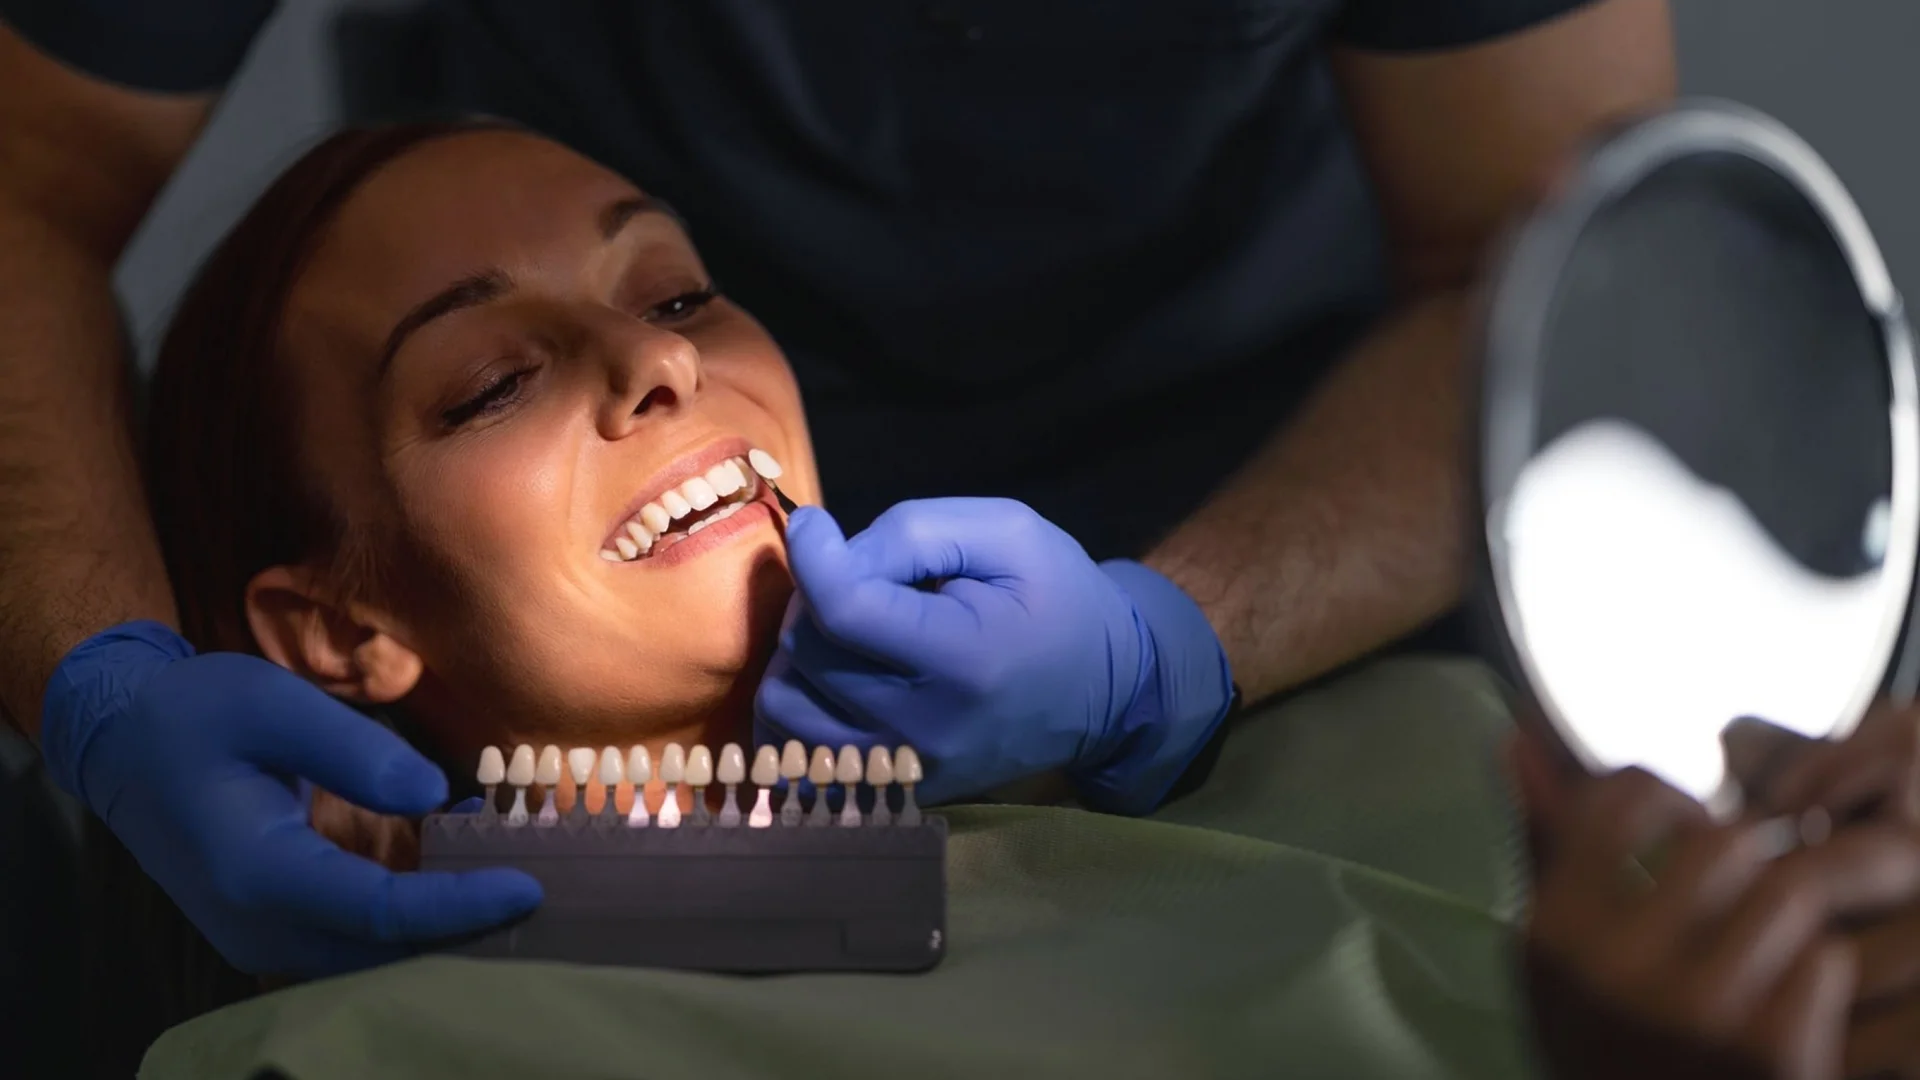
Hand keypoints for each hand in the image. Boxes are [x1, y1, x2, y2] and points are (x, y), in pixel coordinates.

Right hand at [39, 620, 541, 976]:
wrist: (126, 746)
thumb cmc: (197, 714)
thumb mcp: (271, 702)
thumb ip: (353, 749)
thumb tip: (432, 795)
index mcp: (257, 870)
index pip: (378, 913)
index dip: (458, 906)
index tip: (528, 886)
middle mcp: (260, 923)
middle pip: (384, 952)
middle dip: (467, 929)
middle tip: (550, 890)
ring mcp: (266, 935)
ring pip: (375, 956)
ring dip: (446, 927)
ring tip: (521, 879)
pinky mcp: (281, 926)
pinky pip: (359, 938)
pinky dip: (417, 916)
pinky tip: (467, 868)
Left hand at [753, 499, 1233, 811]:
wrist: (1106, 692)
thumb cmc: (1058, 597)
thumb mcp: (1007, 533)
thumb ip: (914, 532)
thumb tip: (827, 552)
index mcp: (963, 658)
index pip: (843, 610)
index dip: (812, 556)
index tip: (815, 525)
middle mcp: (925, 728)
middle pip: (808, 652)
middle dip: (814, 599)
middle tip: (857, 577)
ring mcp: (905, 770)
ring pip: (786, 706)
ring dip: (798, 654)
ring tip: (844, 628)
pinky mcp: (895, 789)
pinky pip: (801, 752)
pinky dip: (801, 705)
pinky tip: (834, 674)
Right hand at [1516, 737, 1919, 1079]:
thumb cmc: (1599, 1037)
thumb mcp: (1552, 951)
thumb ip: (1543, 843)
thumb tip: (1519, 737)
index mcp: (1555, 931)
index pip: (1624, 798)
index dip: (1667, 800)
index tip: (1676, 830)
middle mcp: (1618, 966)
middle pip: (1725, 840)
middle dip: (1742, 857)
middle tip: (1737, 885)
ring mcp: (1699, 1012)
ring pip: (1786, 891)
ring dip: (1787, 912)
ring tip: (1765, 938)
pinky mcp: (1772, 1054)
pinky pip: (1826, 961)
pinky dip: (1818, 972)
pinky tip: (1789, 994)